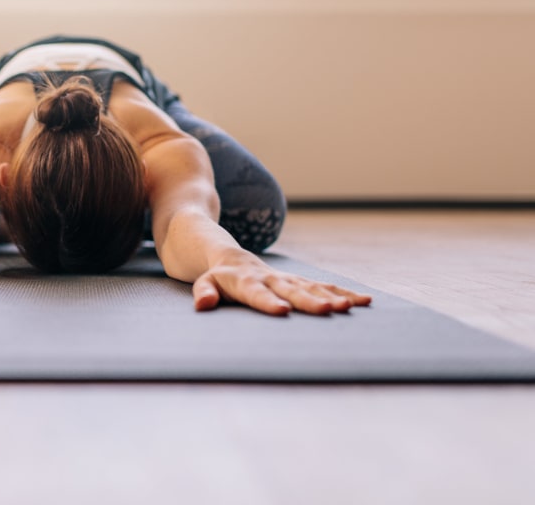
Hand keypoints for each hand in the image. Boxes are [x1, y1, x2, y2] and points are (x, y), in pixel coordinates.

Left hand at [192, 253, 371, 315]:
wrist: (231, 258)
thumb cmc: (217, 278)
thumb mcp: (204, 283)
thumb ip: (204, 293)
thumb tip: (202, 305)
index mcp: (247, 282)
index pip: (257, 294)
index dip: (268, 302)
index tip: (282, 311)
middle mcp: (271, 279)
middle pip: (292, 291)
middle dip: (311, 301)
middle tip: (329, 311)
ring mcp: (288, 279)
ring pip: (313, 287)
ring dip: (333, 296)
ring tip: (352, 307)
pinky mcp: (300, 281)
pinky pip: (324, 286)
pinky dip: (343, 292)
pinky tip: (364, 301)